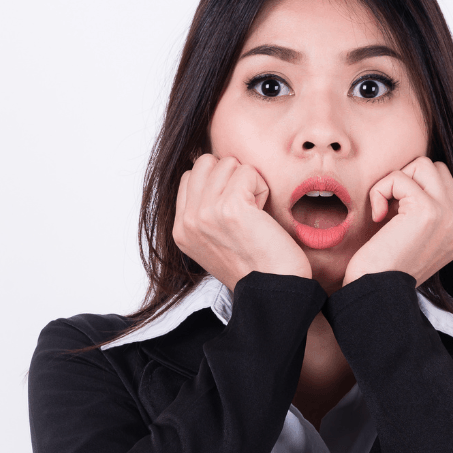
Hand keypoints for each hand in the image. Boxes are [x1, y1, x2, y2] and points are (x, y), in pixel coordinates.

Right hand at [172, 154, 310, 289]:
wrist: (272, 290)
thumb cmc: (254, 265)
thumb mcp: (213, 241)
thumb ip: (204, 211)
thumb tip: (212, 172)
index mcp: (180, 230)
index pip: (189, 177)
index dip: (217, 183)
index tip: (233, 210)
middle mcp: (187, 221)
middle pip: (204, 163)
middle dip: (229, 175)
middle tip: (244, 205)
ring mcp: (205, 213)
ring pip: (227, 163)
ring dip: (247, 181)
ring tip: (254, 211)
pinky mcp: (229, 207)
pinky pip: (247, 171)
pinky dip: (261, 187)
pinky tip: (262, 213)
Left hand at [343, 157, 452, 287]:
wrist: (376, 294)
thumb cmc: (380, 271)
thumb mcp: (409, 242)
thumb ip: (418, 217)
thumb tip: (407, 185)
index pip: (442, 184)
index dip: (411, 190)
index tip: (394, 218)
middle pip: (435, 169)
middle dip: (406, 179)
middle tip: (389, 209)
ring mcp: (447, 216)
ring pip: (422, 165)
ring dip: (394, 182)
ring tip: (384, 211)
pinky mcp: (428, 211)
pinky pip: (400, 177)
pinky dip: (380, 191)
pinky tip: (377, 217)